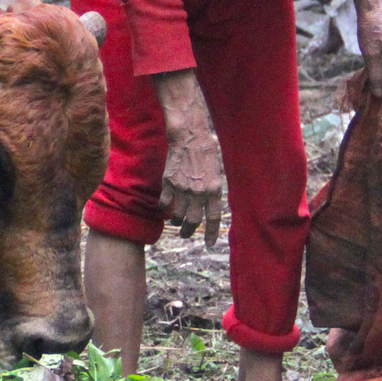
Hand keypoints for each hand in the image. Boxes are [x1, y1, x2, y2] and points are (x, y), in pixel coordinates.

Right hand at [151, 70, 224, 244]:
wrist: (189, 137)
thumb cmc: (207, 150)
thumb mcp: (217, 171)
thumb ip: (214, 189)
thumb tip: (212, 204)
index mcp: (214, 189)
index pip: (213, 218)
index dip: (210, 234)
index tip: (208, 244)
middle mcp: (199, 192)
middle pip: (193, 221)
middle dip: (189, 231)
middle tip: (186, 234)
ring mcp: (182, 189)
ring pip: (177, 215)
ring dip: (177, 221)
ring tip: (176, 222)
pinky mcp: (169, 183)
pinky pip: (165, 203)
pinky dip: (164, 209)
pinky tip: (165, 210)